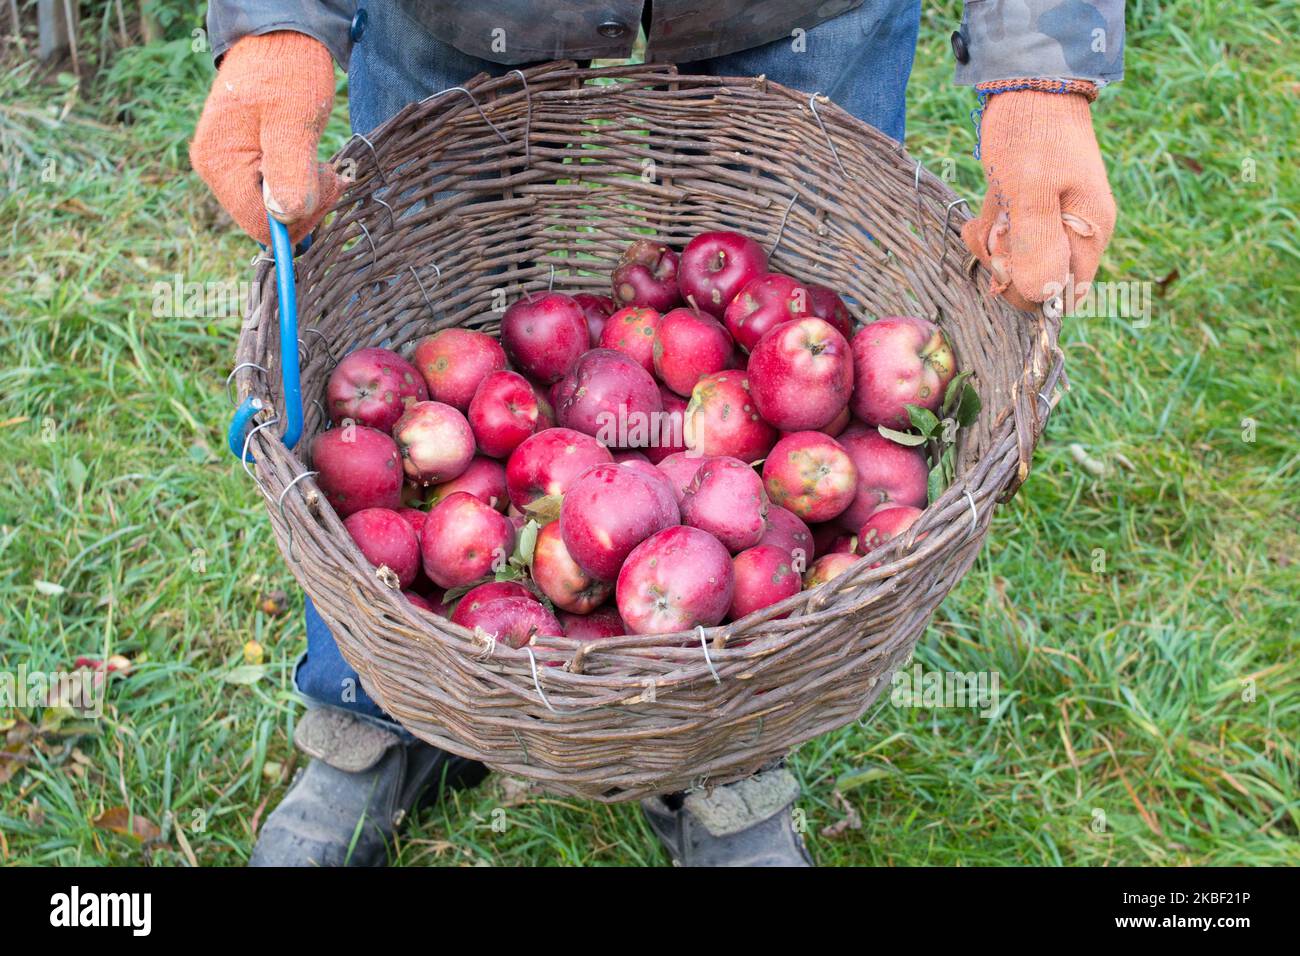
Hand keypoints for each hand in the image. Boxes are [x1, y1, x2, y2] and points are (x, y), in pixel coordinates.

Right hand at [189, 32, 345, 245]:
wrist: (281, 39)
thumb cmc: (287, 71)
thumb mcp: (294, 120)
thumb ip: (289, 170)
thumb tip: (284, 216)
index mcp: (219, 164)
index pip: (258, 225)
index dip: (299, 219)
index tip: (328, 188)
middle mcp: (216, 170)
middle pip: (265, 220)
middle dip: (305, 205)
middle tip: (332, 175)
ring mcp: (229, 166)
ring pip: (274, 209)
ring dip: (307, 195)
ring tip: (324, 166)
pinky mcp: (245, 161)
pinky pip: (275, 191)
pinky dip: (301, 184)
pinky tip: (312, 164)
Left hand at [962, 90, 1116, 312]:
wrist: (1027, 83)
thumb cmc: (1031, 133)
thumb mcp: (1029, 188)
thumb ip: (1035, 242)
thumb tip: (1039, 294)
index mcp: (1089, 233)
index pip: (1062, 295)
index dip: (1028, 291)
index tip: (1005, 266)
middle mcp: (1075, 233)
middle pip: (1032, 281)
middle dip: (1004, 262)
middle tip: (998, 226)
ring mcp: (1052, 222)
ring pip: (1013, 261)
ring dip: (991, 243)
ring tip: (993, 209)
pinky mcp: (1029, 211)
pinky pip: (1004, 239)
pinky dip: (988, 229)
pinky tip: (985, 209)